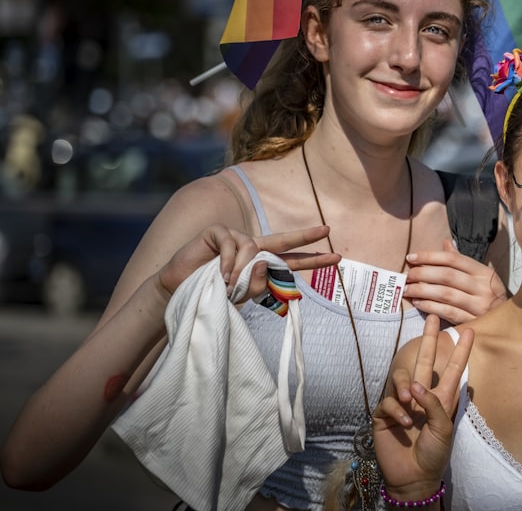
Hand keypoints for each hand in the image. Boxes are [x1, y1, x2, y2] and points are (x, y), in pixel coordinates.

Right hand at [155, 224, 339, 301]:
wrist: (179, 292)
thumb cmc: (212, 295)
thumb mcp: (239, 296)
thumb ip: (257, 284)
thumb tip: (266, 261)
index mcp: (260, 263)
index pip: (291, 261)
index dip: (313, 259)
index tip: (337, 257)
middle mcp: (252, 247)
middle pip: (283, 240)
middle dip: (306, 236)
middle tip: (327, 230)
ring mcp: (235, 237)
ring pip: (252, 249)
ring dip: (240, 271)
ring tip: (226, 285)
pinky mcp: (217, 232)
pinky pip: (231, 243)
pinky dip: (226, 261)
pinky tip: (217, 274)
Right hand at [372, 315, 473, 501]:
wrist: (413, 477)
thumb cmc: (433, 454)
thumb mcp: (443, 429)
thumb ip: (434, 404)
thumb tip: (414, 385)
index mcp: (441, 399)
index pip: (453, 370)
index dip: (461, 351)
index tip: (470, 331)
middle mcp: (422, 396)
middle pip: (424, 361)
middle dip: (429, 339)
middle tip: (432, 317)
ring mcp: (402, 403)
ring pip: (402, 378)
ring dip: (407, 387)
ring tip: (411, 402)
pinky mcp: (385, 413)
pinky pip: (390, 402)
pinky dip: (398, 410)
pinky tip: (405, 424)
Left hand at [404, 239, 506, 323]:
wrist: (510, 323)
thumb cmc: (491, 296)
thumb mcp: (481, 276)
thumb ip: (462, 261)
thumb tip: (445, 243)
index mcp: (483, 272)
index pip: (453, 259)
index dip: (430, 256)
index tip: (411, 257)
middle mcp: (482, 287)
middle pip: (447, 276)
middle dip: (422, 274)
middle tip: (406, 275)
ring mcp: (479, 306)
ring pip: (445, 294)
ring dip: (422, 291)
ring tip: (407, 289)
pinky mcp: (473, 322)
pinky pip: (447, 312)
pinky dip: (430, 307)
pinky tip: (418, 303)